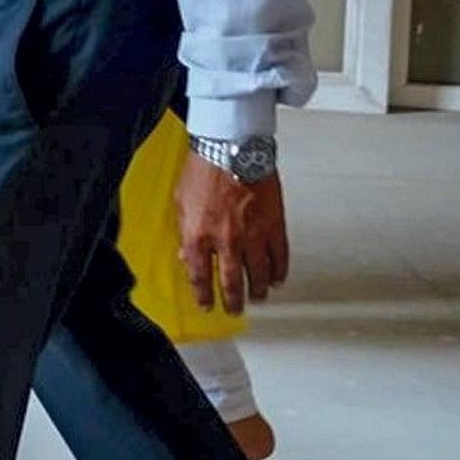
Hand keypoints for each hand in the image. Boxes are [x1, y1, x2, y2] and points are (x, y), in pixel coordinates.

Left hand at [176, 159, 291, 314]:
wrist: (231, 148)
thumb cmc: (203, 170)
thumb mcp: (180, 203)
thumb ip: (183, 231)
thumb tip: (184, 254)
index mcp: (197, 235)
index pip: (199, 276)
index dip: (203, 295)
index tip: (206, 305)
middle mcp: (226, 240)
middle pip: (230, 281)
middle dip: (232, 300)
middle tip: (234, 310)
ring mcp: (253, 235)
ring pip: (257, 273)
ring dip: (257, 290)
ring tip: (257, 298)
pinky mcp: (273, 225)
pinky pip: (279, 256)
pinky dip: (279, 270)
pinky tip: (277, 279)